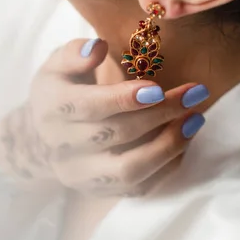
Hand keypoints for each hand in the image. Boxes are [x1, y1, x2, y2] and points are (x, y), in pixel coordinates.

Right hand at [0, 38, 208, 196]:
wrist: (44, 137)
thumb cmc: (62, 90)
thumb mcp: (58, 64)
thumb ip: (74, 53)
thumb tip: (97, 48)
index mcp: (52, 109)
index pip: (88, 107)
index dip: (123, 99)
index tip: (157, 89)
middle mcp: (63, 148)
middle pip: (116, 135)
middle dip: (160, 114)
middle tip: (195, 93)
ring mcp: (81, 175)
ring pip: (129, 171)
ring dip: (168, 146)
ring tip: (195, 119)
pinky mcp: (100, 191)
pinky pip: (139, 188)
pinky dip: (167, 166)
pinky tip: (184, 140)